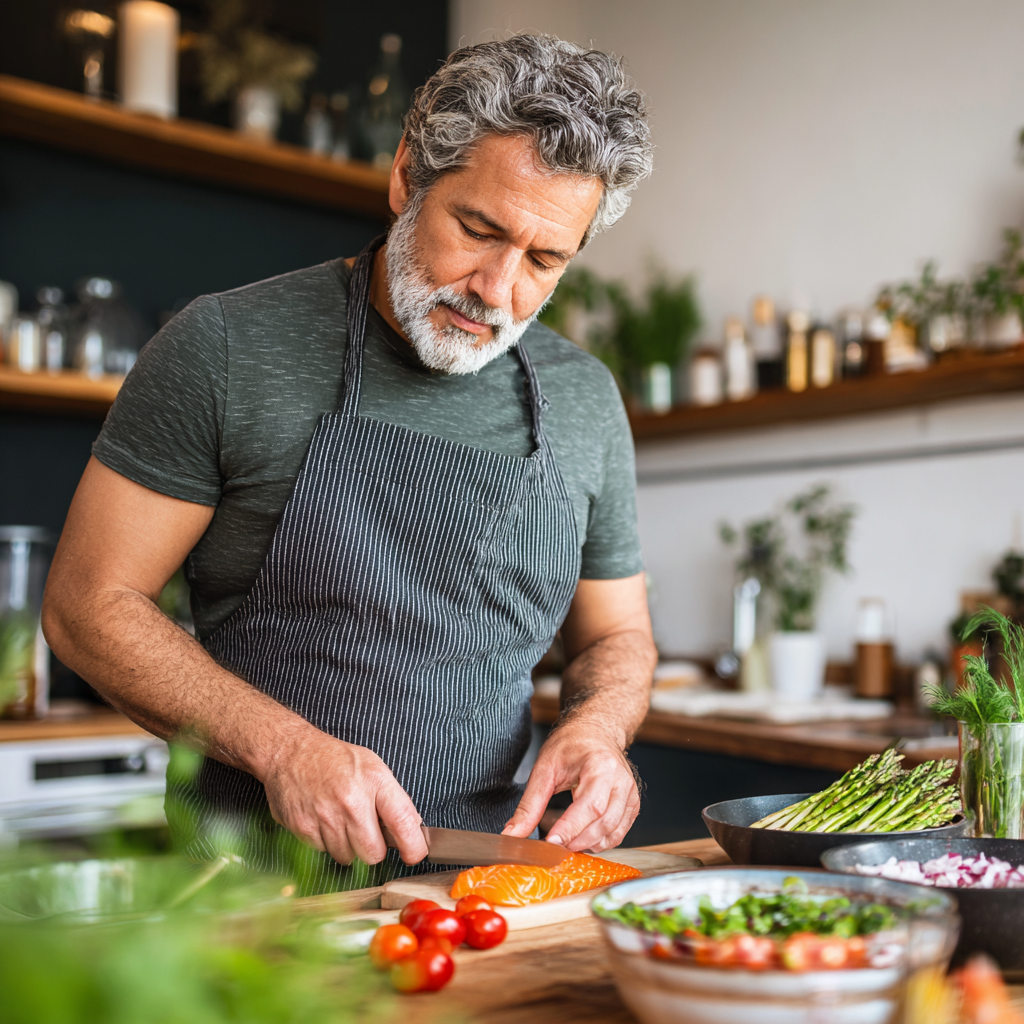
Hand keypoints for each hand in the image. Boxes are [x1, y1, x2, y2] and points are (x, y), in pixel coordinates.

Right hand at [260, 724, 427, 865]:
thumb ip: (393, 799)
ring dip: (347, 846)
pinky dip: (324, 842)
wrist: (291, 751)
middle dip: (372, 848)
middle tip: (366, 831)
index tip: (415, 854)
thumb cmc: (335, 759)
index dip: (414, 846)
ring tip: (340, 820)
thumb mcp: (373, 767)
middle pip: (373, 853)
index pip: (403, 822)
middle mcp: (352, 801)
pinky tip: (322, 820)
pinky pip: (322, 852)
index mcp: (375, 781)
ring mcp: (326, 816)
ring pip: (347, 857)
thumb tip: (412, 830)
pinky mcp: (303, 828)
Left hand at [501, 722, 639, 852]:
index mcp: (601, 765)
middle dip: (576, 840)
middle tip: (552, 845)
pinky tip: (581, 838)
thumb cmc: (571, 745)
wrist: (594, 732)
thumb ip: (529, 804)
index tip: (550, 842)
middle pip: (603, 823)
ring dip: (587, 844)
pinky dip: (599, 842)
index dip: (570, 828)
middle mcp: (622, 781)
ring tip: (565, 840)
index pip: (590, 805)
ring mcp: (630, 794)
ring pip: (613, 833)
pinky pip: (618, 833)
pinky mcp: (632, 805)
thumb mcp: (544, 768)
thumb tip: (513, 834)